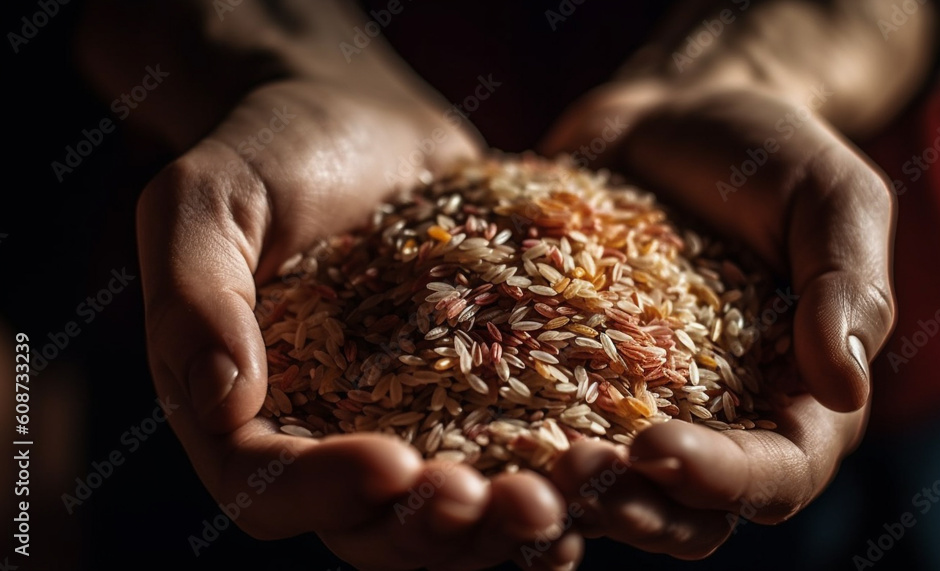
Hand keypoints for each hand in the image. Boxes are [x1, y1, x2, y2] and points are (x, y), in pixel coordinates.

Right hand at [137, 76, 581, 569]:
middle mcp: (322, 432)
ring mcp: (401, 420)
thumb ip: (195, 294)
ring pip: (441, 512)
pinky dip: (540, 478)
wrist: (360, 118)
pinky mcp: (468, 394)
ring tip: (555, 507)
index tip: (394, 464)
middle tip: (500, 505)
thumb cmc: (272, 149)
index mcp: (241, 408)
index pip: (267, 486)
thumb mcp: (207, 197)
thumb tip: (222, 404)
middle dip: (431, 529)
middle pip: (368, 525)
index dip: (327, 492)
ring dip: (496, 527)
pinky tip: (593, 475)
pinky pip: (501, 456)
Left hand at [539, 79, 895, 557]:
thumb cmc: (766, 152)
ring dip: (573, 497)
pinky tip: (473, 440)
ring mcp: (648, 406)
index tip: (654, 446)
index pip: (778, 473)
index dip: (721, 479)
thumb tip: (845, 388)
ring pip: (619, 490)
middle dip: (635, 506)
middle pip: (690, 511)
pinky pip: (552, 431)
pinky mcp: (581, 379)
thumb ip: (847, 286)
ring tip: (520, 471)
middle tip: (572, 473)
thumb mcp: (830, 197)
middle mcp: (727, 420)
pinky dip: (520, 449)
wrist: (674, 119)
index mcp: (803, 398)